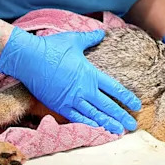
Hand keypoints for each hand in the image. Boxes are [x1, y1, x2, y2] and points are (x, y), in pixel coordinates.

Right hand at [0, 27, 141, 133]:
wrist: (28, 58)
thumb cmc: (52, 47)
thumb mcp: (75, 40)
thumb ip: (90, 39)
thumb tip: (101, 33)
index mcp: (90, 74)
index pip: (115, 89)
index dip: (127, 98)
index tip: (137, 105)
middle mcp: (83, 89)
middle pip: (107, 106)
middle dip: (121, 116)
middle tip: (132, 125)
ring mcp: (71, 99)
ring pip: (94, 115)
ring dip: (107, 124)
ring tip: (119, 131)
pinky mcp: (58, 105)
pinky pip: (76, 118)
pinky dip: (88, 124)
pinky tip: (96, 130)